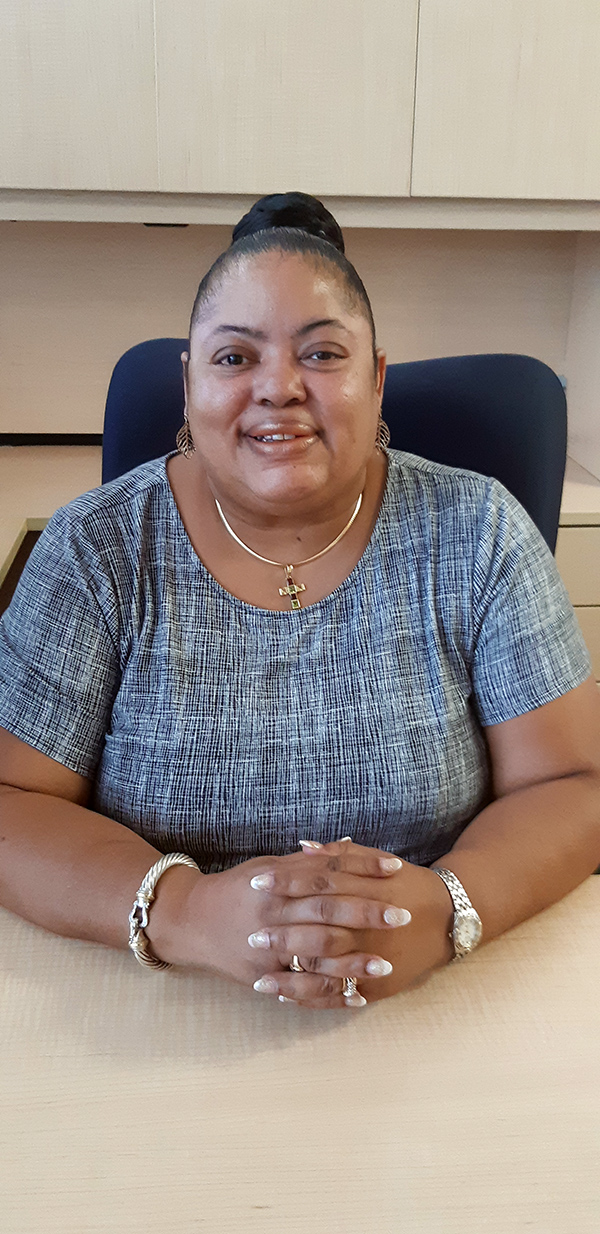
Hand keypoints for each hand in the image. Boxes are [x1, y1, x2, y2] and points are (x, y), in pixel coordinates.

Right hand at [174, 842, 412, 994]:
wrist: (189, 921)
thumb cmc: (235, 889)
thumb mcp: (267, 866)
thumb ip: (307, 862)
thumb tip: (349, 846)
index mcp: (277, 881)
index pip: (328, 871)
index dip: (362, 868)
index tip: (395, 869)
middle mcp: (274, 913)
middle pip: (327, 910)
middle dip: (366, 913)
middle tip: (403, 915)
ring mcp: (267, 948)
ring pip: (316, 953)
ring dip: (353, 960)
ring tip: (386, 964)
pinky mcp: (263, 977)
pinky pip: (302, 989)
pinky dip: (332, 995)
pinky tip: (361, 998)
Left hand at [249, 839, 454, 1009]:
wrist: (451, 918)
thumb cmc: (409, 884)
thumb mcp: (378, 861)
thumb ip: (341, 855)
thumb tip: (302, 848)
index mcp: (365, 892)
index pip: (318, 884)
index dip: (286, 883)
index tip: (256, 883)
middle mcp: (368, 928)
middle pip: (318, 931)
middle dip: (283, 936)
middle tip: (251, 937)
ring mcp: (372, 961)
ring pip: (326, 972)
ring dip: (291, 978)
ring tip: (258, 981)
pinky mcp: (377, 987)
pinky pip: (339, 995)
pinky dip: (312, 998)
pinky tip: (285, 997)